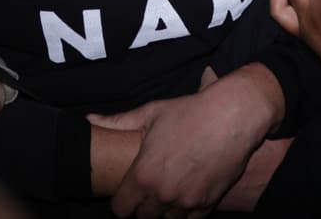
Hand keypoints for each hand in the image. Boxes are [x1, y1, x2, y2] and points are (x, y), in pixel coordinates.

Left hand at [89, 64, 283, 217]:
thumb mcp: (150, 114)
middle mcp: (162, 194)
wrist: (231, 117)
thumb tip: (89, 120)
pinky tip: (188, 195)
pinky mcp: (207, 204)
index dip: (122, 201)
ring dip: (165, 211)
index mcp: (143, 175)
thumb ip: (118, 122)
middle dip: (144, 206)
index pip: (120, 209)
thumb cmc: (189, 112)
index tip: (128, 192)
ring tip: (169, 192)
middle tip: (150, 189)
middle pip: (143, 217)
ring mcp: (186, 202)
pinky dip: (187, 212)